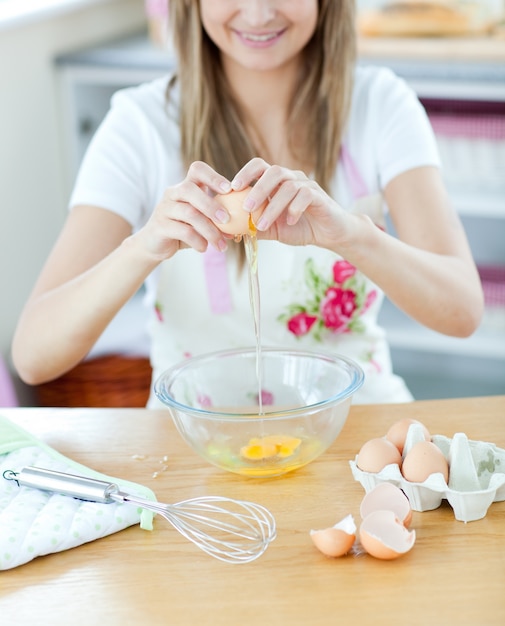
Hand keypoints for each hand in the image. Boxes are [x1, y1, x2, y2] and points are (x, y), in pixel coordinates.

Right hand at [134, 161, 232, 260]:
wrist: (155, 245)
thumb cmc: (183, 229)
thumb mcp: (200, 220)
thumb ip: (216, 219)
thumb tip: (239, 227)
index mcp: (185, 187)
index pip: (197, 169)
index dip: (213, 177)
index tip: (229, 189)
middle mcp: (172, 193)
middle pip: (189, 189)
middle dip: (211, 205)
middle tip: (227, 220)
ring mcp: (164, 209)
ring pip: (189, 213)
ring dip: (209, 230)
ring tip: (221, 245)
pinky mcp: (159, 226)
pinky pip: (182, 231)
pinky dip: (197, 241)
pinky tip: (204, 248)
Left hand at [230, 158, 353, 248]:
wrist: (329, 234)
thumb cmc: (299, 228)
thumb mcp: (272, 229)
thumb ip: (252, 227)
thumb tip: (228, 231)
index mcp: (277, 182)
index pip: (260, 166)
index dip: (244, 173)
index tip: (231, 189)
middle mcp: (292, 178)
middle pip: (274, 171)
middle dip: (257, 189)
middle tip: (246, 207)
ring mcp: (307, 185)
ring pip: (288, 186)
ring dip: (272, 207)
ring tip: (262, 225)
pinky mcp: (319, 196)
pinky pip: (305, 195)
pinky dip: (294, 209)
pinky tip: (289, 222)